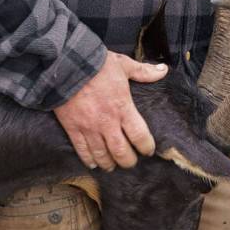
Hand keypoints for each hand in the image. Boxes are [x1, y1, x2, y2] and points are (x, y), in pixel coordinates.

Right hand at [54, 51, 167, 171]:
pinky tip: (93, 163)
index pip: (140, 136)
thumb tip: (163, 71)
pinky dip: (88, 160)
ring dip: (109, 164)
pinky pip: (82, 150)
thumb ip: (143, 71)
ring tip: (112, 166)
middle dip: (128, 161)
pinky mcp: (73, 128)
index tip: (148, 150)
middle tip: (130, 161)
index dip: (147, 147)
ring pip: (102, 155)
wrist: (66, 64)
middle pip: (121, 152)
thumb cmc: (96, 64)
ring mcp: (89, 127)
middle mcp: (107, 122)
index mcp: (122, 107)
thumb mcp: (123, 65)